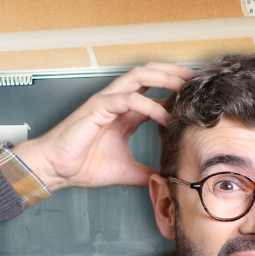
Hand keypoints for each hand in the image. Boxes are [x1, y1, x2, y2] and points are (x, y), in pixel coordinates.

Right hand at [12, 62, 192, 191]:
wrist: (55, 169)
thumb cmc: (81, 166)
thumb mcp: (126, 171)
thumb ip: (146, 172)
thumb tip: (165, 181)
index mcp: (124, 112)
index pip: (155, 90)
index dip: (177, 90)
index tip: (198, 98)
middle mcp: (117, 101)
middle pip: (151, 73)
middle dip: (176, 74)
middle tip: (199, 82)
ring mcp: (107, 101)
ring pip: (140, 76)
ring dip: (165, 78)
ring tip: (185, 88)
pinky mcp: (97, 108)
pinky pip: (128, 99)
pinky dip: (149, 105)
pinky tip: (165, 117)